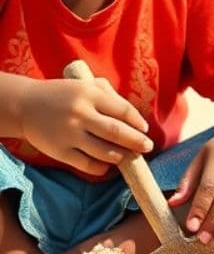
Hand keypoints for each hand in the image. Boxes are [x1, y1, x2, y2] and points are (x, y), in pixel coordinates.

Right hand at [19, 77, 152, 174]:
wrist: (26, 105)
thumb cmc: (63, 95)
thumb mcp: (85, 85)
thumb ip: (108, 95)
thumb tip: (134, 118)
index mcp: (89, 94)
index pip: (123, 110)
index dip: (138, 122)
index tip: (144, 129)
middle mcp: (80, 114)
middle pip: (117, 132)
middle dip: (137, 142)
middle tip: (147, 147)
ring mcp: (70, 134)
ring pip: (104, 151)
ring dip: (122, 156)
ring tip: (130, 157)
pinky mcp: (60, 152)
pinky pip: (87, 165)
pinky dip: (102, 168)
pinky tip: (108, 165)